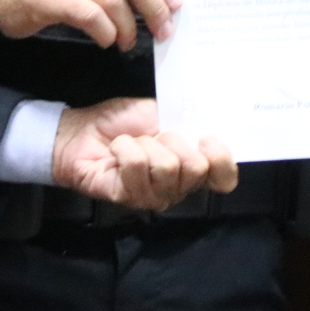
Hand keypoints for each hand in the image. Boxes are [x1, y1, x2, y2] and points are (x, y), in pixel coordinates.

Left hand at [52, 97, 238, 209]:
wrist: (84, 130)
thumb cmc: (124, 122)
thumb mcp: (162, 113)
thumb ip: (188, 123)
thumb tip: (210, 124)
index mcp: (191, 167)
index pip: (224, 179)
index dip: (221, 159)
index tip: (205, 138)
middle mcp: (178, 187)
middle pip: (196, 169)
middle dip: (173, 140)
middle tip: (155, 136)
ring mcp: (154, 196)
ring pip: (167, 167)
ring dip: (145, 143)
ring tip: (133, 143)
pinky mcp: (130, 197)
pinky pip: (137, 166)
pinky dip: (125, 147)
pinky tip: (117, 150)